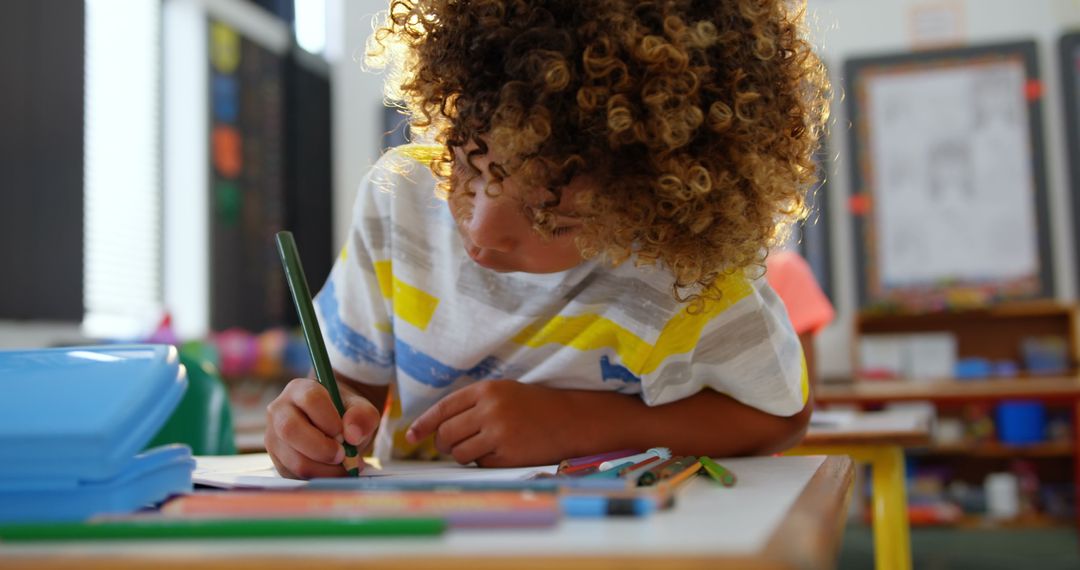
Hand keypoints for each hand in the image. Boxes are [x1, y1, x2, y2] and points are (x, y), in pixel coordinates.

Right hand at [265, 378, 380, 478]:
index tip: (344, 433)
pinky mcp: (277, 461)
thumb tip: (352, 435)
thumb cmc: (345, 415)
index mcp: (299, 390)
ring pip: (294, 459)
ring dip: (325, 469)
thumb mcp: (361, 410)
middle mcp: (279, 411)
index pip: (310, 399)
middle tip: (344, 455)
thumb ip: (362, 416)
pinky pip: (296, 475)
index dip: (329, 419)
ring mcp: (274, 437)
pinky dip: (320, 477)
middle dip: (322, 449)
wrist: (335, 428)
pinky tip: (333, 471)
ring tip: (345, 466)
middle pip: (290, 429)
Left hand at [406, 380, 576, 466]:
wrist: (571, 420)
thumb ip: (472, 404)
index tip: (411, 436)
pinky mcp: (508, 455)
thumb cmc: (534, 406)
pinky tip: (501, 452)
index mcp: (486, 390)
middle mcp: (490, 410)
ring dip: (463, 454)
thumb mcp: (503, 393)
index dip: (424, 423)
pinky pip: (480, 464)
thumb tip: (437, 426)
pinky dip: (484, 462)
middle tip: (452, 445)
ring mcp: (499, 433)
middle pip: (446, 434)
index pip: (443, 408)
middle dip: (443, 443)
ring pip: (459, 452)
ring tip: (481, 447)